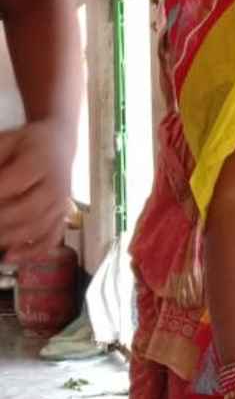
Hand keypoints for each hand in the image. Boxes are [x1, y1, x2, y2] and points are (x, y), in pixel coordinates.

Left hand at [0, 118, 72, 261]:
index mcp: (40, 161)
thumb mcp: (7, 141)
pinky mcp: (63, 216)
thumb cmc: (28, 143)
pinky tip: (9, 257)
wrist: (60, 144)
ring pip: (37, 228)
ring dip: (9, 238)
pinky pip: (50, 238)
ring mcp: (61, 203)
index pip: (11, 184)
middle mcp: (56, 185)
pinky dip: (31, 251)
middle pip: (26, 211)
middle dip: (0, 222)